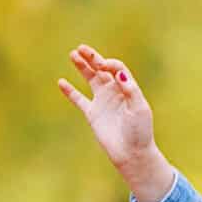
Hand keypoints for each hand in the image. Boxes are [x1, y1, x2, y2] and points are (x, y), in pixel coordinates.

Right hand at [56, 45, 173, 201]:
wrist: (132, 153)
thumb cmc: (140, 131)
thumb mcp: (139, 108)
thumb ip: (130, 89)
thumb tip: (118, 72)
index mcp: (127, 88)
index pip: (116, 68)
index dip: (109, 63)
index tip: (102, 66)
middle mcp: (114, 92)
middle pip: (101, 69)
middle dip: (92, 58)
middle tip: (80, 48)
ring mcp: (102, 101)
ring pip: (90, 79)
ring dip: (82, 67)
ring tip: (72, 54)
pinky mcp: (92, 114)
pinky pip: (79, 99)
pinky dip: (70, 91)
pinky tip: (61, 82)